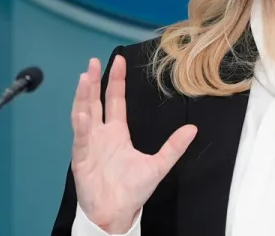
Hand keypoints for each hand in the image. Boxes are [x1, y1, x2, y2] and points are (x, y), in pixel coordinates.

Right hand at [71, 55, 196, 232]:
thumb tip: (193, 129)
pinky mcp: (81, 159)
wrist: (117, 213)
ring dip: (83, 97)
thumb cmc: (133, 191)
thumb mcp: (158, 165)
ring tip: (84, 78)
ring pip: (83, 114)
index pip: (115, 100)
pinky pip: (81, 139)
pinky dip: (81, 126)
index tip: (117, 61)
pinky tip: (82, 113)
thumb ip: (174, 146)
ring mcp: (89, 145)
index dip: (115, 81)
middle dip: (93, 82)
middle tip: (92, 62)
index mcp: (117, 133)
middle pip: (96, 102)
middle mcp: (101, 134)